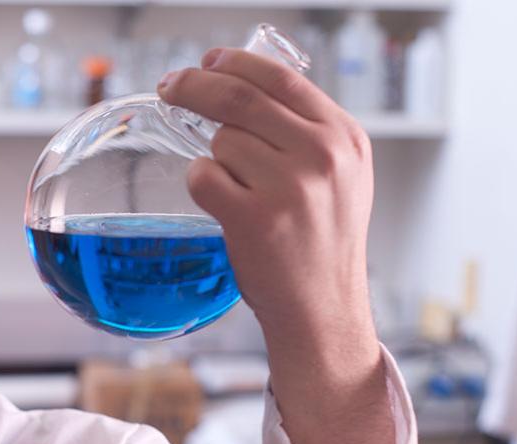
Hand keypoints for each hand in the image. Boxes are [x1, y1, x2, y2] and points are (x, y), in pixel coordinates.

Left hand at [157, 47, 395, 443]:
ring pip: (221, 141)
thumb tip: (242, 83)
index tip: (208, 61)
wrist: (324, 310)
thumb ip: (305, 132)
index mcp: (345, 139)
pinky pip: (203, 176)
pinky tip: (223, 206)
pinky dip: (201, 185)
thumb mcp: (341, 178)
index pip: (281, 77)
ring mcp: (290, 188)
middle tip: (170, 86)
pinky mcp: (255, 219)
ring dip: (212, 158)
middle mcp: (323, 157)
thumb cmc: (322, 245)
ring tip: (235, 188)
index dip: (235, 62)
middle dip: (194, 85)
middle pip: (240, 98)